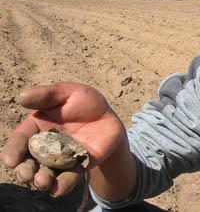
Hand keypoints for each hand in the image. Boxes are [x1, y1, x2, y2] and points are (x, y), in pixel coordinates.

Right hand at [1, 82, 125, 196]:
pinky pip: (68, 178)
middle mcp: (46, 146)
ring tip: (42, 181)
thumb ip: (47, 95)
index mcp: (38, 127)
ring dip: (41, 180)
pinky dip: (62, 185)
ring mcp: (62, 158)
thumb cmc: (85, 102)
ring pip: (46, 173)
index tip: (11, 159)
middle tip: (26, 174)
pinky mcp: (78, 166)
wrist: (108, 116)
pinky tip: (58, 188)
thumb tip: (21, 97)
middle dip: (24, 170)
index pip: (21, 139)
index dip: (14, 149)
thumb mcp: (68, 92)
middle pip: (29, 161)